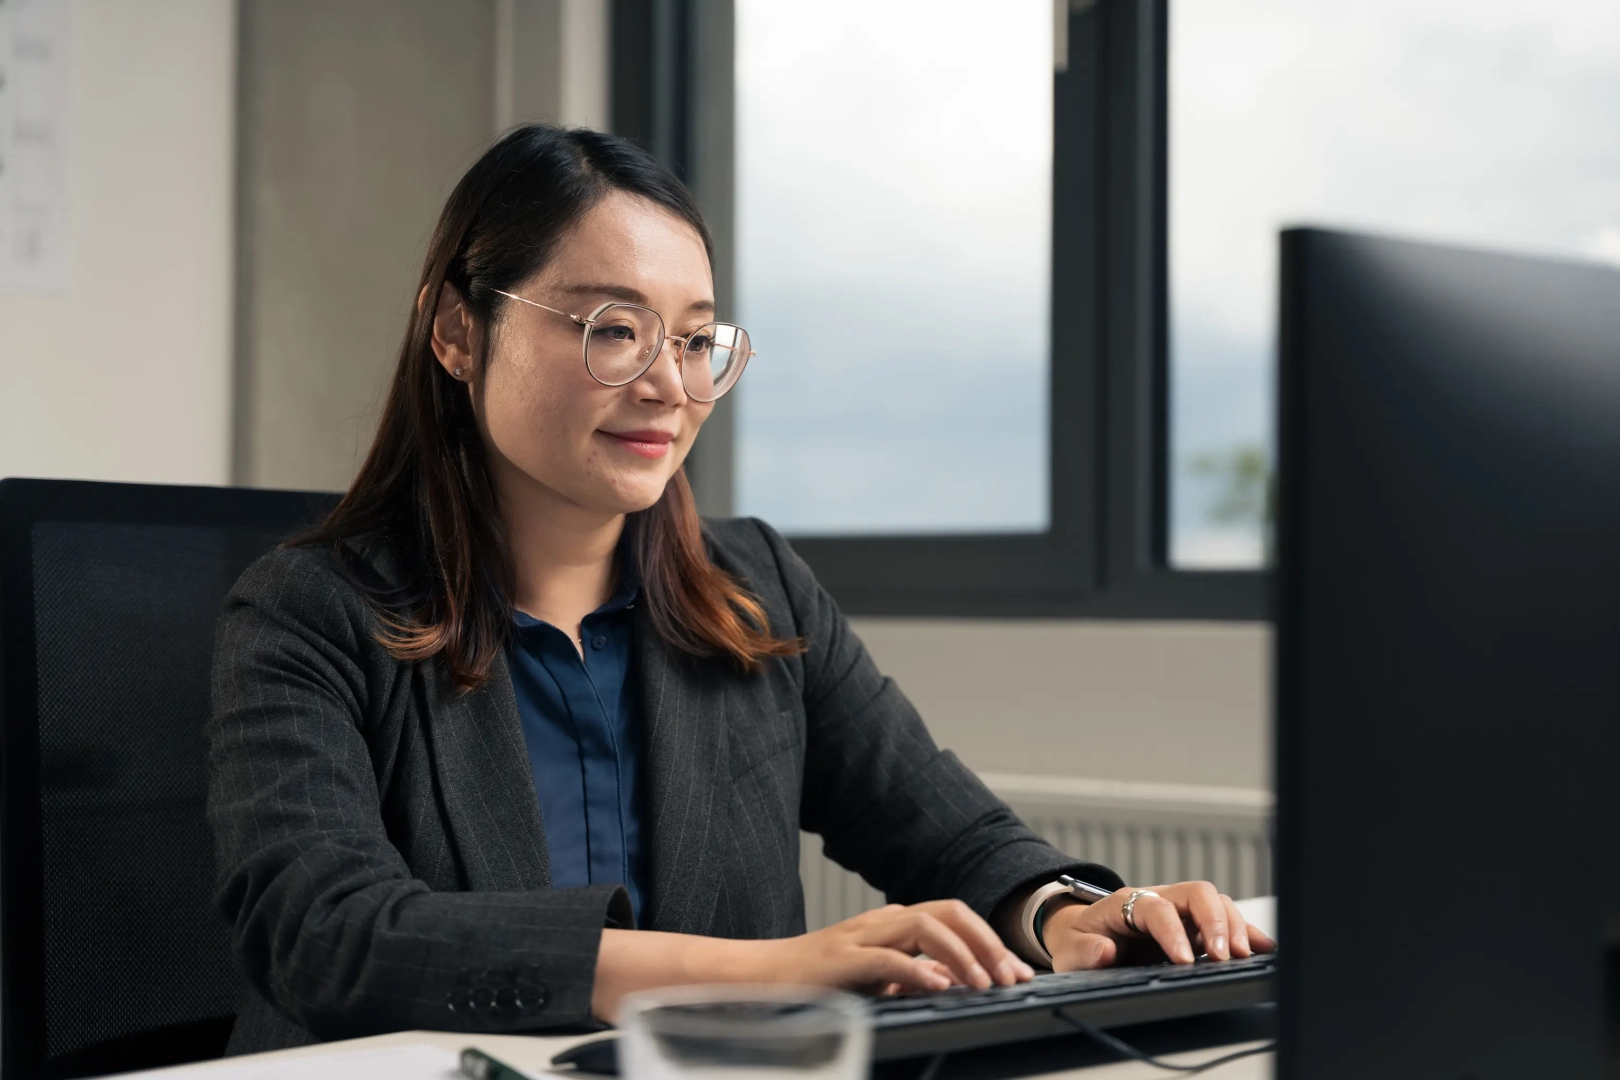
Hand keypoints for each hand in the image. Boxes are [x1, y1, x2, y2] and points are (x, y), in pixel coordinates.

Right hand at [761, 900, 1036, 995]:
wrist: (758, 977)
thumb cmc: (814, 980)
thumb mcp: (873, 977)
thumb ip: (909, 974)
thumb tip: (952, 981)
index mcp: (892, 923)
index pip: (953, 917)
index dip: (990, 940)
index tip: (1016, 972)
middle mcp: (881, 921)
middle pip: (948, 911)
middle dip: (986, 942)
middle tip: (1009, 977)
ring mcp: (861, 935)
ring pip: (925, 925)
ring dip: (961, 953)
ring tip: (982, 983)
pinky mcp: (841, 958)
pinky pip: (888, 956)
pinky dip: (918, 969)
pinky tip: (939, 986)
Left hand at [1041, 882, 1276, 970]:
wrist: (1082, 940)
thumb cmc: (1078, 943)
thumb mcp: (1069, 950)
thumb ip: (1083, 952)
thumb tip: (1104, 951)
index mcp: (1126, 903)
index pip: (1157, 908)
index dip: (1173, 932)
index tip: (1184, 960)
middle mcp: (1159, 901)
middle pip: (1196, 894)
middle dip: (1215, 922)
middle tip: (1224, 956)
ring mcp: (1180, 914)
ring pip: (1216, 904)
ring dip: (1234, 927)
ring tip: (1243, 957)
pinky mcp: (1195, 930)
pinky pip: (1226, 924)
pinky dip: (1247, 934)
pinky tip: (1264, 949)